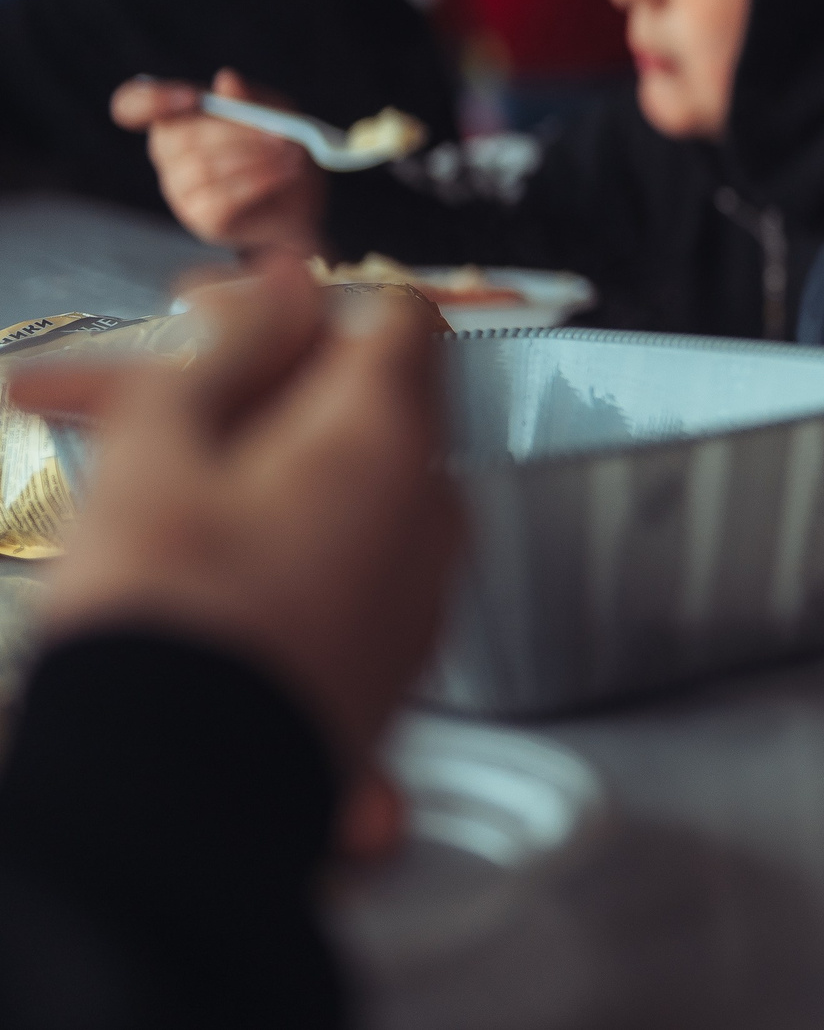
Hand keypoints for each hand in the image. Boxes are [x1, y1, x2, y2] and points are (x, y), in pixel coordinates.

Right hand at [9, 267, 462, 772]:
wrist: (178, 800)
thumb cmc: (166, 621)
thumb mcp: (162, 450)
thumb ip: (230, 347)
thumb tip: (288, 282)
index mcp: (389, 436)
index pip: (394, 316)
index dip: (298, 300)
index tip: (208, 314)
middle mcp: (431, 503)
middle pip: (358, 399)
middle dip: (248, 379)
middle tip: (138, 391)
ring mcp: (422, 583)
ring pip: (341, 478)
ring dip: (246, 455)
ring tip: (132, 468)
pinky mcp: (393, 650)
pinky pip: (348, 553)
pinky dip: (277, 528)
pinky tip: (188, 547)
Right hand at [112, 68, 326, 260]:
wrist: (303, 200)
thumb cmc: (279, 148)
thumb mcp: (273, 112)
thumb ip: (249, 98)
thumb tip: (226, 78)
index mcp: (176, 116)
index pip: (132, 104)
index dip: (149, 99)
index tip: (191, 98)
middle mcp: (167, 152)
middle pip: (180, 138)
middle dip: (236, 133)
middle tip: (280, 134)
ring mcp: (178, 188)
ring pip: (203, 168)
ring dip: (256, 158)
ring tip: (292, 154)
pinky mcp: (200, 217)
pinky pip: (220, 199)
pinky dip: (259, 181)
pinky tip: (286, 172)